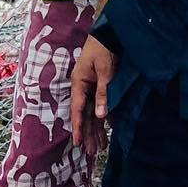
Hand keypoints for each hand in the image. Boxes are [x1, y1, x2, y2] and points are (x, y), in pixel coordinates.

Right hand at [69, 36, 116, 156]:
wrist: (110, 33)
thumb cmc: (103, 48)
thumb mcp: (104, 71)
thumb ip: (103, 93)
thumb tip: (100, 116)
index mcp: (79, 83)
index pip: (78, 110)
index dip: (78, 127)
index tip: (78, 143)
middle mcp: (83, 88)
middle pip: (85, 115)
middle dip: (88, 134)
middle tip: (92, 153)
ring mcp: (92, 88)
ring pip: (93, 113)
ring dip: (96, 130)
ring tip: (100, 147)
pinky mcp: (101, 87)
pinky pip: (101, 106)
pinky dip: (105, 119)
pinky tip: (108, 131)